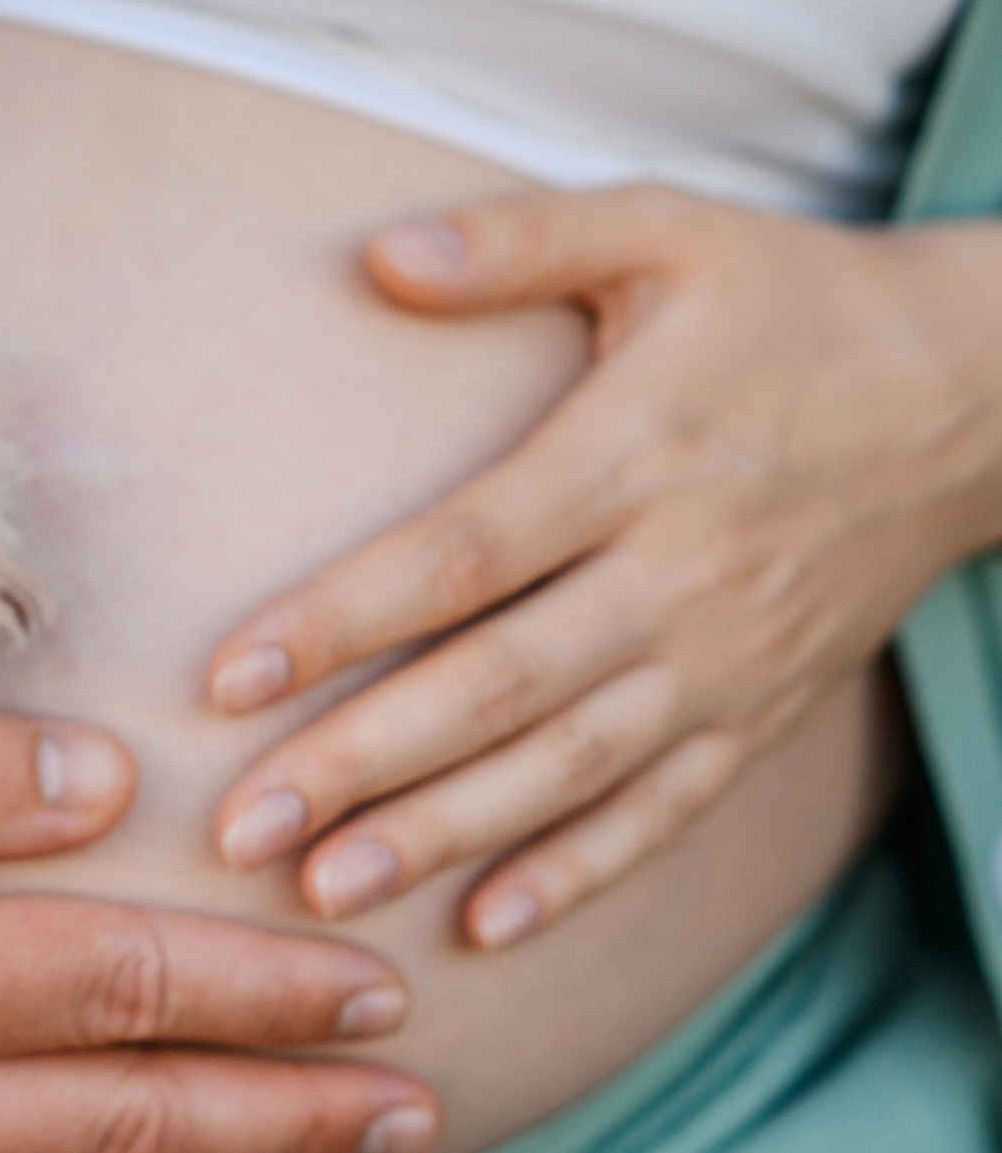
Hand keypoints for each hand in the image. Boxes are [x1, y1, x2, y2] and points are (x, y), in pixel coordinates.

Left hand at [205, 186, 1001, 950]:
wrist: (979, 393)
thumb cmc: (788, 297)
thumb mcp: (663, 228)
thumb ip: (518, 239)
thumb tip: (378, 255)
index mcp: (633, 456)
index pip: (463, 554)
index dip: (341, 618)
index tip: (225, 676)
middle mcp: (678, 574)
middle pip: (497, 687)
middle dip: (360, 764)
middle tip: (238, 827)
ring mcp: (727, 658)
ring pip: (568, 770)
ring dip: (443, 838)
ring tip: (326, 893)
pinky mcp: (765, 711)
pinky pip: (665, 811)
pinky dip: (579, 872)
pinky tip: (489, 924)